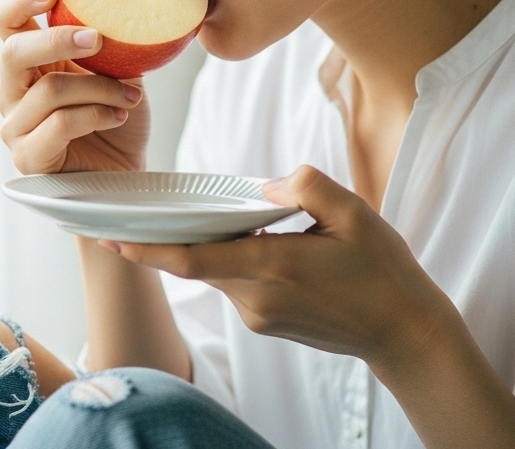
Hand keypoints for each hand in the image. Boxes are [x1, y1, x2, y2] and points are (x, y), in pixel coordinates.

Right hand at [0, 0, 148, 173]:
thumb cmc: (117, 117)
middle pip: (13, 52)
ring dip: (101, 88)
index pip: (4, 21)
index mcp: (30, 62)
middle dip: (58, 40)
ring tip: (131, 96)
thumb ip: (110, 40)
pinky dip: (97, 114)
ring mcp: (15, 126)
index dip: (20, 1)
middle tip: (97, 38)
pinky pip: (60, 124)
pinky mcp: (28, 157)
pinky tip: (118, 116)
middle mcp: (12, 91)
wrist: (126, 173)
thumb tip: (124, 4)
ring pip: (50, 90)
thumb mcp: (118, 70)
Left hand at [105, 165, 456, 367]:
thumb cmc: (382, 269)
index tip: (112, 238)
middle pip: (195, 265)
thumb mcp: (354, 213)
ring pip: (217, 273)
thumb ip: (306, 186)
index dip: (148, 250)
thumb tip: (266, 185)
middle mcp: (256, 299)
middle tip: (129, 219)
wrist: (402, 330)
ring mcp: (259, 316)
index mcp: (273, 267)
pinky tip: (257, 241)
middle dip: (164, 242)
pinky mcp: (266, 323)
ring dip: (207, 248)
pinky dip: (233, 260)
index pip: (192, 260)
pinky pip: (237, 284)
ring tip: (211, 216)